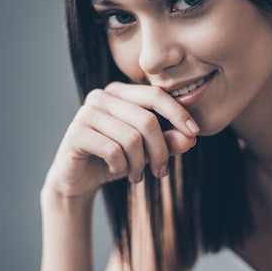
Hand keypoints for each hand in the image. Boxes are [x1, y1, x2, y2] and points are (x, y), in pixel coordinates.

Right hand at [44, 82, 199, 198]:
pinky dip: (121, 166)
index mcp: (119, 91)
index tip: (195, 133)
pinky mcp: (76, 133)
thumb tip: (191, 138)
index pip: (155, 95)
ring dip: (140, 163)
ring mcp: (86, 113)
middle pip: (147, 120)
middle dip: (160, 151)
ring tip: (136, 175)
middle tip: (160, 172)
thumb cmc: (113, 158)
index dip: (178, 113)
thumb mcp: (146, 151)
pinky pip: (113, 150)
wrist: (77, 179)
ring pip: (132, 138)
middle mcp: (101, 96)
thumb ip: (168, 142)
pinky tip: (116, 170)